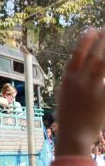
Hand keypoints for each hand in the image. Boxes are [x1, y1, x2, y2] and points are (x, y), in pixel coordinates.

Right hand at [56, 28, 104, 155]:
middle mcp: (78, 81)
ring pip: (102, 63)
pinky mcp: (102, 97)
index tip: (92, 30)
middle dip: (102, 40)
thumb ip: (73, 81)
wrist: (74, 135)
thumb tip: (82, 67)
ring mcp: (91, 88)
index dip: (85, 40)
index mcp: (67, 79)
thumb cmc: (69, 117)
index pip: (76, 54)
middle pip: (93, 54)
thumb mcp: (65, 95)